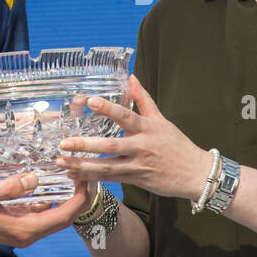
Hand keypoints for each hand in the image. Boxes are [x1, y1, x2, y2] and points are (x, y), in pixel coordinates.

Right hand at [0, 173, 91, 246]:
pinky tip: (58, 181)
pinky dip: (56, 199)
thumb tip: (33, 180)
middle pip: (65, 218)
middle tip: (86, 172)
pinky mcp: (19, 224)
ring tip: (76, 173)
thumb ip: (7, 188)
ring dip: (69, 198)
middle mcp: (28, 234)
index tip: (86, 177)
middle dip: (80, 197)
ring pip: (57, 216)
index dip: (80, 198)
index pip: (63, 217)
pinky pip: (45, 214)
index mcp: (23, 229)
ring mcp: (24, 231)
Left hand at [55, 74, 211, 200]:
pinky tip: (74, 174)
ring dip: (82, 165)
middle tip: (64, 142)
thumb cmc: (176, 145)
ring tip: (61, 161)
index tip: (90, 101)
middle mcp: (141, 147)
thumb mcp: (161, 119)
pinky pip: (110, 178)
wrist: (194, 173)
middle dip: (85, 145)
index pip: (126, 116)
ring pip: (107, 166)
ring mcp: (138, 165)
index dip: (109, 108)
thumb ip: (143, 99)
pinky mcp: (135, 180)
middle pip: (111, 146)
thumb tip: (131, 77)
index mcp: (148, 128)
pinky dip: (91, 177)